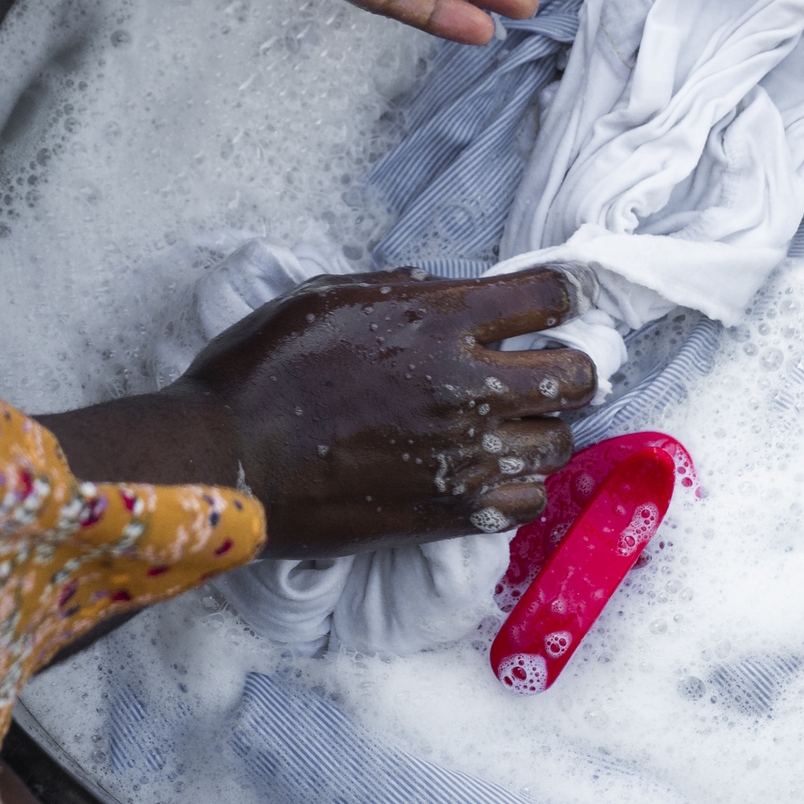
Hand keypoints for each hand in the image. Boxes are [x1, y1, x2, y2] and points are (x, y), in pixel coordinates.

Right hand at [40, 268, 596, 559]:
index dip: (554, 297)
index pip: (551, 294)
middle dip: (566, 368)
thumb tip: (443, 289)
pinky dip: (517, 488)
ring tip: (505, 429)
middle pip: (579, 375)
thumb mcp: (325, 296)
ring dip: (540, 431)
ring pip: (559, 443)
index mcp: (439, 319)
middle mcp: (466, 385)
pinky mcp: (447, 514)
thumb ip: (398, 289)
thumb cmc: (261, 370)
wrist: (224, 460)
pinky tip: (486, 476)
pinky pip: (526, 503)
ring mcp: (462, 455)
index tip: (540, 309)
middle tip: (534, 373)